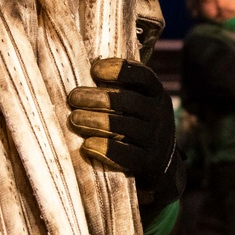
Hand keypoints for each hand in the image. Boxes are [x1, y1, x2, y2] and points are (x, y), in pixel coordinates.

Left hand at [67, 58, 185, 209]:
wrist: (161, 165)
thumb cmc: (137, 124)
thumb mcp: (139, 102)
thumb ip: (119, 88)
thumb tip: (81, 69)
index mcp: (157, 94)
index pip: (143, 76)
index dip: (119, 70)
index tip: (94, 70)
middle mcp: (160, 114)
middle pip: (129, 101)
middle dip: (97, 97)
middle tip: (73, 97)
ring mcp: (156, 139)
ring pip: (125, 127)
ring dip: (96, 121)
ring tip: (74, 118)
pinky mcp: (149, 162)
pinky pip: (126, 155)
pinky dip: (105, 149)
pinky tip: (87, 145)